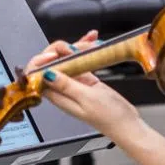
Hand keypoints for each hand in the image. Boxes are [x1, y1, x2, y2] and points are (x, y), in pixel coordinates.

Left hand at [26, 30, 142, 141]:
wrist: (127, 124)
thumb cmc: (109, 118)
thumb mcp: (87, 99)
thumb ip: (66, 86)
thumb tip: (46, 74)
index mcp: (58, 96)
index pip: (38, 77)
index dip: (41, 62)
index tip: (54, 55)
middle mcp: (63, 89)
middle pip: (51, 63)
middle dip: (59, 50)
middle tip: (73, 47)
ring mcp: (74, 83)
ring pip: (67, 59)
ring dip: (75, 47)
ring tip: (90, 40)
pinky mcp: (86, 79)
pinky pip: (81, 61)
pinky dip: (85, 51)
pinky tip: (92, 43)